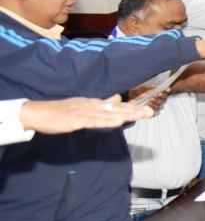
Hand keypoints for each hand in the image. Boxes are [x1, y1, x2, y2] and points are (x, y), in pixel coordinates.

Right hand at [19, 95, 153, 133]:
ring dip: (124, 114)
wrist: (37, 113)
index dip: (132, 107)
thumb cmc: (59, 111)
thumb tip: (116, 98)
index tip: (147, 108)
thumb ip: (100, 104)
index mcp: (93, 103)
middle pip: (116, 107)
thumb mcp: (82, 106)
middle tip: (150, 112)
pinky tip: (117, 122)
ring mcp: (83, 111)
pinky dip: (106, 121)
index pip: (116, 105)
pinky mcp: (75, 120)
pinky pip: (93, 121)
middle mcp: (91, 105)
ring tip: (140, 115)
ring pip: (108, 113)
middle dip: (134, 110)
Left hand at [126, 84, 167, 110]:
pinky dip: (153, 108)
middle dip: (161, 97)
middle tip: (158, 94)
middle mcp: (154, 99)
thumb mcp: (143, 87)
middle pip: (163, 99)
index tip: (167, 89)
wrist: (126, 97)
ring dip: (157, 102)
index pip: (163, 92)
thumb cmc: (134, 92)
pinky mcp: (147, 111)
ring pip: (159, 105)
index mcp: (154, 93)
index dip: (166, 91)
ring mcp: (151, 106)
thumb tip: (161, 86)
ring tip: (151, 99)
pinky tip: (149, 104)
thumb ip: (152, 87)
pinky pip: (154, 112)